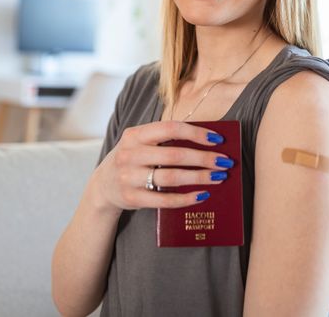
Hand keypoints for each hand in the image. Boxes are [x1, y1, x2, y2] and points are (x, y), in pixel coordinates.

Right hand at [93, 120, 233, 213]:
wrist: (103, 185)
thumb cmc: (133, 159)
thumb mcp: (140, 143)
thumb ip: (164, 140)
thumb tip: (207, 141)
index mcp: (134, 134)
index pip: (170, 129)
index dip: (195, 133)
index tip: (218, 139)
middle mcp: (130, 154)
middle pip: (174, 155)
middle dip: (203, 159)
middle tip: (225, 162)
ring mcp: (129, 177)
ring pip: (170, 178)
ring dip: (199, 178)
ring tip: (218, 178)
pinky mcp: (132, 198)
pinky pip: (164, 200)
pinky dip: (186, 198)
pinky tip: (202, 195)